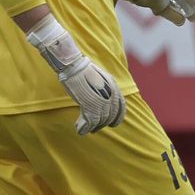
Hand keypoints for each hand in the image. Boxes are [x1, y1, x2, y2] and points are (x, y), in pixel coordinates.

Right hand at [26, 14, 127, 134]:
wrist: (74, 65)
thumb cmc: (83, 69)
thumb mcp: (101, 78)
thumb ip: (105, 89)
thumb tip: (103, 99)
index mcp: (114, 88)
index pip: (121, 107)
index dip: (117, 118)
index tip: (112, 124)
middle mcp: (111, 95)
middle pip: (110, 116)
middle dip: (102, 124)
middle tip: (94, 129)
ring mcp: (101, 100)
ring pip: (100, 121)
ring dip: (92, 127)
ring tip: (84, 129)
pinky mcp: (89, 104)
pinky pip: (90, 122)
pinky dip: (84, 128)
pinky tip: (80, 130)